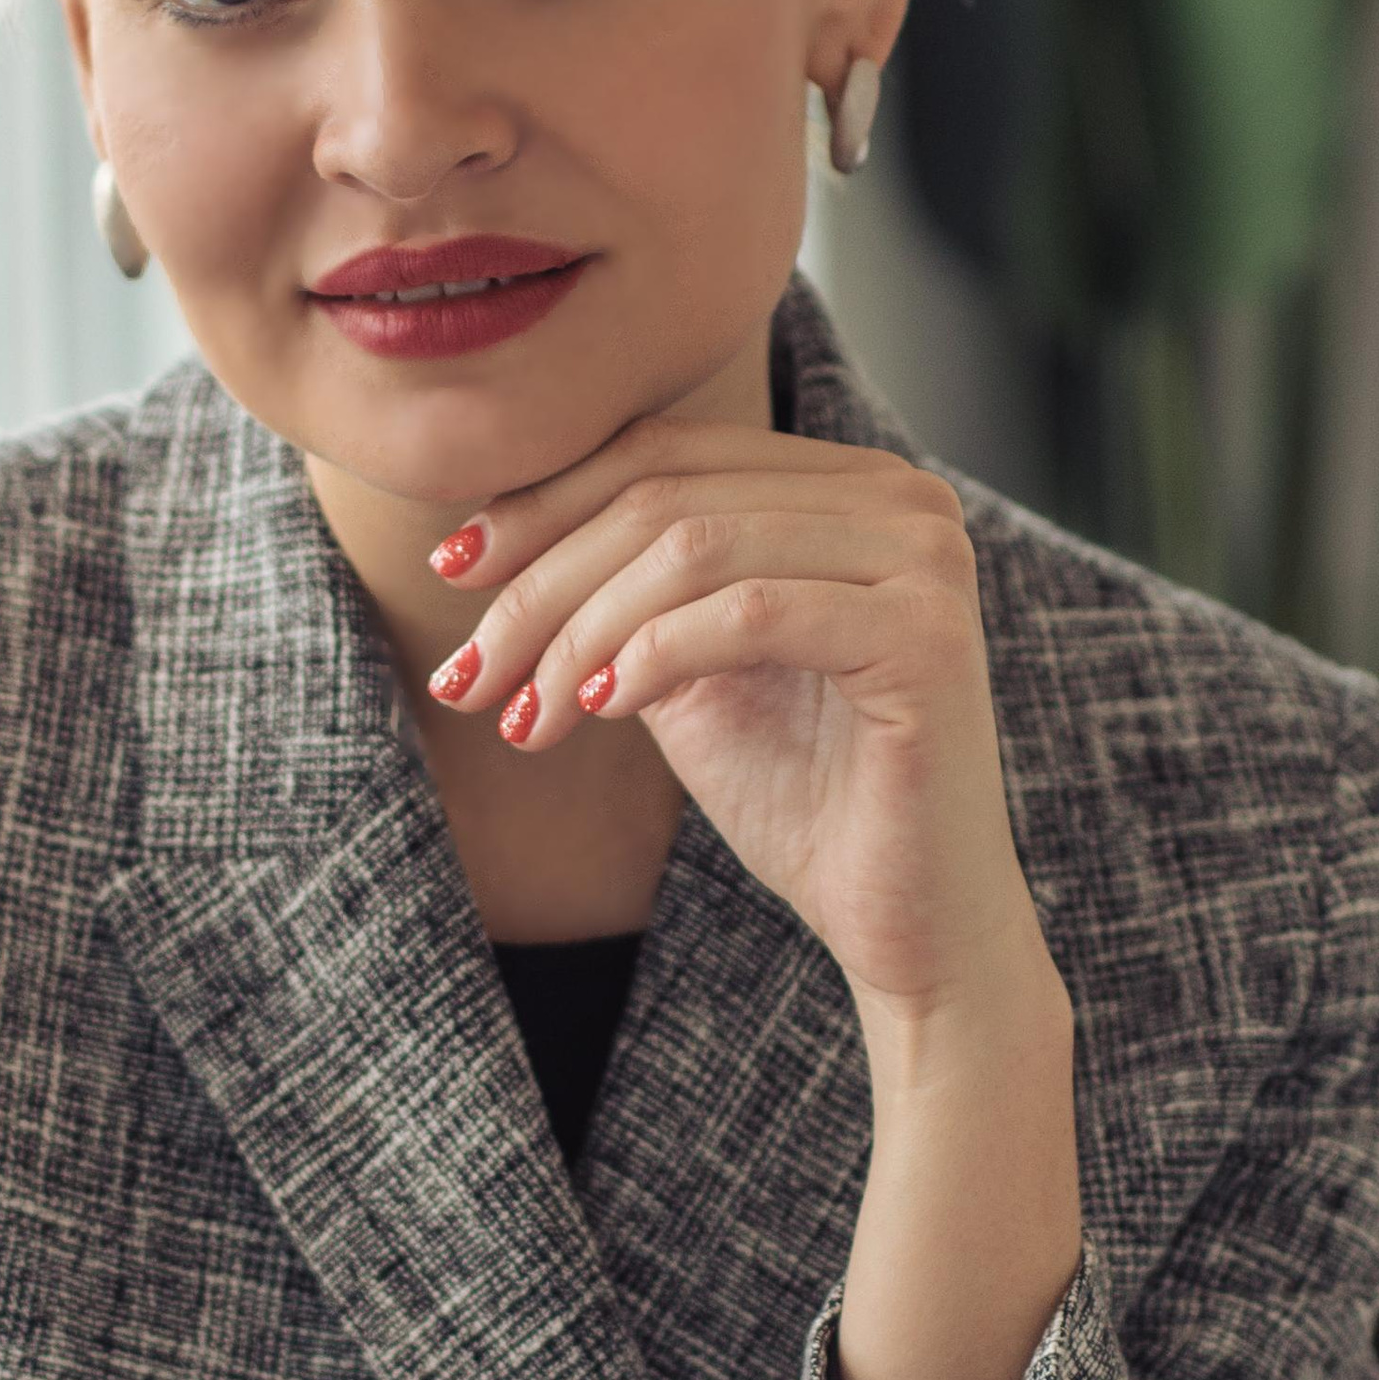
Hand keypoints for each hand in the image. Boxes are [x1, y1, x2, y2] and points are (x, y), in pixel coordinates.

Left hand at [425, 415, 1050, 1032]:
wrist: (908, 926)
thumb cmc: (805, 801)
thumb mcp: (688, 672)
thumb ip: (625, 591)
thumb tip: (490, 537)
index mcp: (848, 486)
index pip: (665, 453)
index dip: (543, 506)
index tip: (452, 575)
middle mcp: (900, 499)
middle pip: (666, 495)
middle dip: (542, 585)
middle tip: (467, 675)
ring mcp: (923, 558)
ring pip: (694, 547)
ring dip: (582, 632)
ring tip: (527, 714)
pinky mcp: (926, 633)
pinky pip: (750, 612)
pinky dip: (654, 655)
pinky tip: (600, 708)